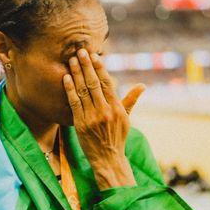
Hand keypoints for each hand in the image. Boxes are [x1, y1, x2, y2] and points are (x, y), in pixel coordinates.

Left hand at [63, 49, 144, 189]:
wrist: (108, 159)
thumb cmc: (117, 137)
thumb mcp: (127, 119)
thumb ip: (131, 100)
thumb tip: (142, 85)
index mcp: (117, 108)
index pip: (108, 83)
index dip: (100, 68)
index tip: (95, 56)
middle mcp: (105, 111)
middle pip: (94, 83)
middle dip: (87, 66)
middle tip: (80, 51)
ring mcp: (92, 117)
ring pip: (83, 91)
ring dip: (77, 73)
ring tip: (72, 60)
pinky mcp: (80, 124)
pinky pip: (74, 103)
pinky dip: (69, 89)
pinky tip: (66, 78)